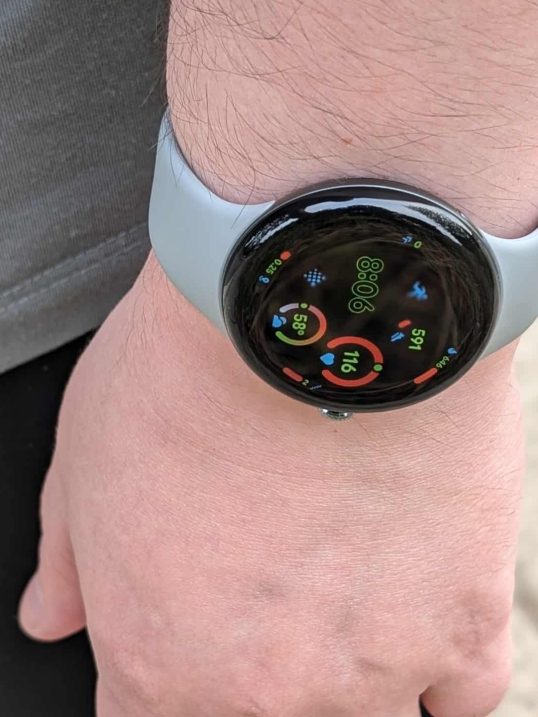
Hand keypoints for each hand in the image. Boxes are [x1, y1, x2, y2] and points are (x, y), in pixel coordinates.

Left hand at [19, 255, 523, 716]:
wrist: (316, 309)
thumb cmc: (196, 367)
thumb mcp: (88, 454)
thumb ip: (69, 559)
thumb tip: (54, 614)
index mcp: (160, 663)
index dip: (165, 683)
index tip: (190, 647)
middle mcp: (267, 692)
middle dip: (258, 680)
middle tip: (274, 602)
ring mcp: (374, 665)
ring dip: (350, 675)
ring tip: (344, 594)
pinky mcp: (463, 618)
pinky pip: (464, 695)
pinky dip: (441, 664)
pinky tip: (416, 606)